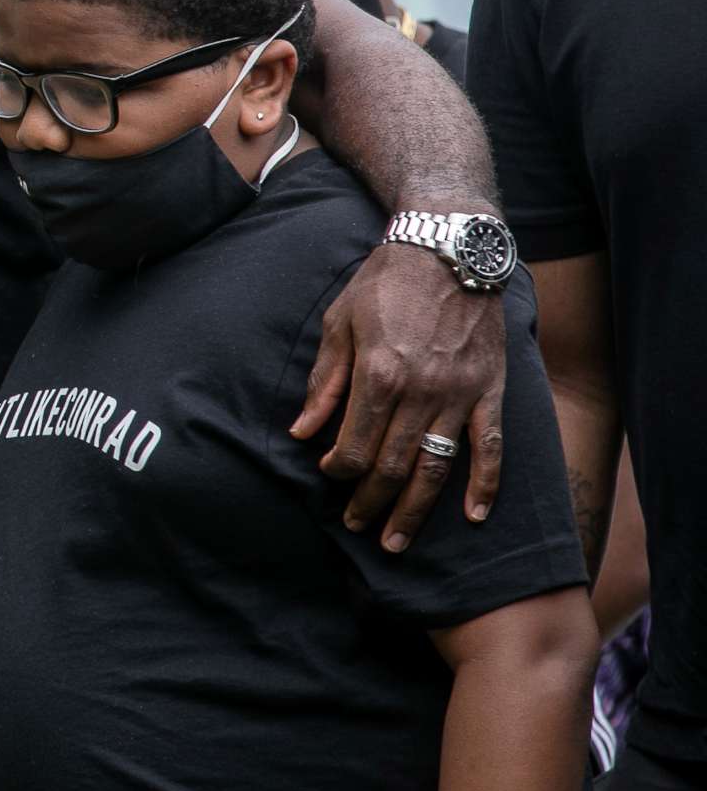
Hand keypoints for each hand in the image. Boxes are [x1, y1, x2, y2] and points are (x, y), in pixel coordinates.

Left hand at [291, 239, 506, 550]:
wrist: (448, 249)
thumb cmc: (384, 283)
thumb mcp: (338, 323)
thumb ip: (324, 383)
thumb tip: (300, 431)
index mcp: (377, 374)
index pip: (353, 445)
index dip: (337, 470)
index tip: (328, 476)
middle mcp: (419, 391)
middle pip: (391, 466)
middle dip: (369, 503)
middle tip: (356, 527)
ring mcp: (459, 394)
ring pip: (435, 467)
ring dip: (415, 509)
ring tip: (397, 541)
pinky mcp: (490, 390)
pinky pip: (489, 447)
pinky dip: (484, 485)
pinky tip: (473, 516)